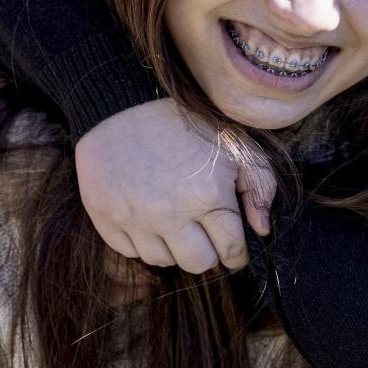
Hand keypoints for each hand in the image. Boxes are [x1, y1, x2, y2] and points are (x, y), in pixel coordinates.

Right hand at [74, 99, 275, 272]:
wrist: (126, 103)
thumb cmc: (190, 123)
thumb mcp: (237, 145)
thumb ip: (260, 187)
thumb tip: (262, 230)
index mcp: (208, 195)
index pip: (231, 250)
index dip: (237, 253)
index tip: (235, 248)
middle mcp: (170, 213)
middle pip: (198, 264)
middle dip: (209, 253)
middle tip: (207, 233)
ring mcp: (134, 219)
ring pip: (163, 261)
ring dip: (175, 246)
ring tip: (178, 218)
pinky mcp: (106, 218)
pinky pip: (130, 252)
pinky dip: (144, 240)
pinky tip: (151, 216)